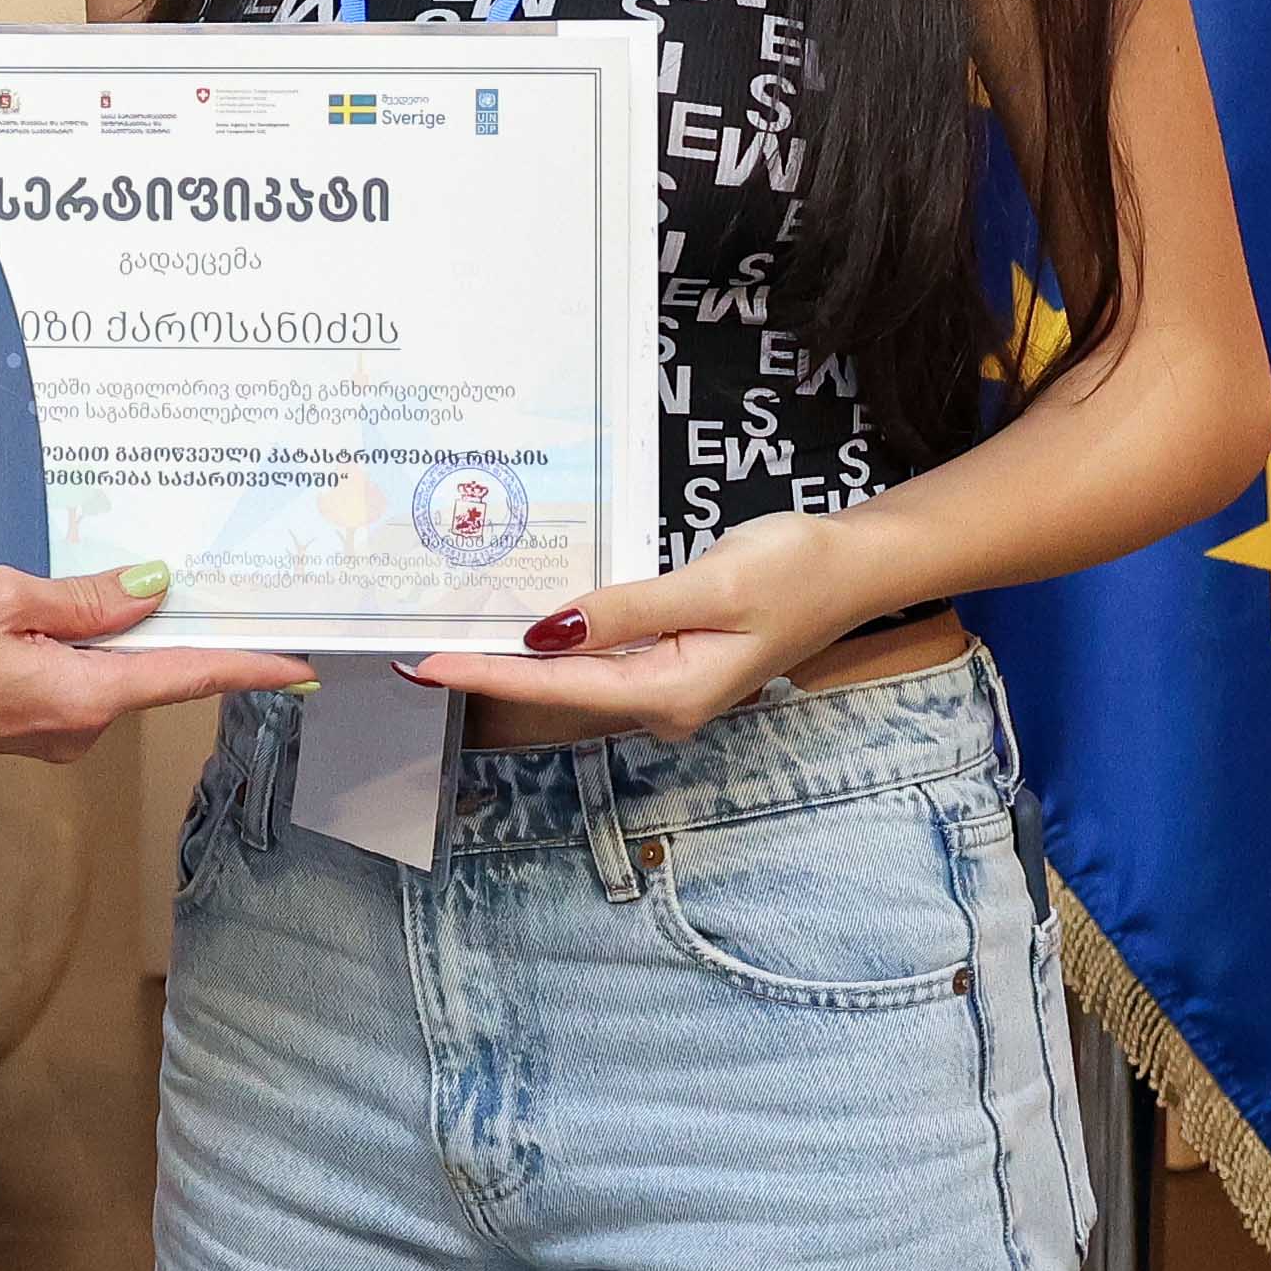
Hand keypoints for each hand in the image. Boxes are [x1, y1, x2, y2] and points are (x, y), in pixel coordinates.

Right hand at [0, 561, 301, 762]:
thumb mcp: (7, 597)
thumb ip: (86, 599)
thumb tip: (153, 589)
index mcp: (84, 697)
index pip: (188, 679)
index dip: (250, 669)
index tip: (302, 667)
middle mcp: (78, 728)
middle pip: (153, 673)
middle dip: (184, 635)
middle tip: (225, 593)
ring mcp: (51, 735)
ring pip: (111, 677)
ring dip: (122, 637)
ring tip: (122, 584)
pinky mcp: (25, 729)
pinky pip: (77, 684)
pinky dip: (86, 652)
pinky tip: (67, 616)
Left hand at [409, 516, 876, 740]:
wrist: (857, 567)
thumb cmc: (797, 571)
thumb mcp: (711, 585)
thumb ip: (627, 610)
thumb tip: (546, 631)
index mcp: (670, 693)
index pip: (557, 686)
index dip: (486, 673)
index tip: (425, 664)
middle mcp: (662, 703)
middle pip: (556, 691)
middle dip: (487, 671)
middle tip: (413, 649)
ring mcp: (667, 686)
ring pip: (574, 676)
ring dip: (516, 658)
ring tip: (448, 634)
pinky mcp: (671, 663)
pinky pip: (600, 658)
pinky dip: (556, 643)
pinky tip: (522, 623)